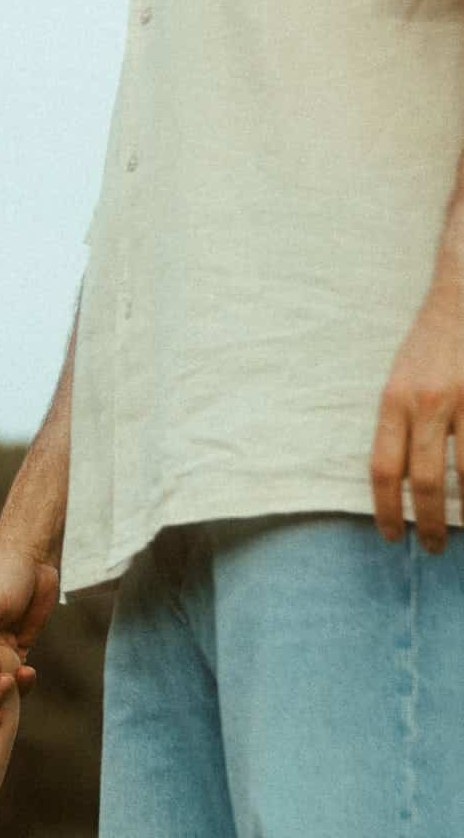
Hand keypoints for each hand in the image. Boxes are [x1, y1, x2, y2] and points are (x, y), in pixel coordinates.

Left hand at [370, 279, 463, 552]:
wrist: (463, 290)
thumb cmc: (430, 344)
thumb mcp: (400, 381)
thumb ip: (398, 427)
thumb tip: (396, 484)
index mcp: (394, 399)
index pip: (382, 470)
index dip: (385, 511)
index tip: (392, 536)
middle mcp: (428, 400)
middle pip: (424, 480)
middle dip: (428, 522)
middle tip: (433, 547)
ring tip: (463, 528)